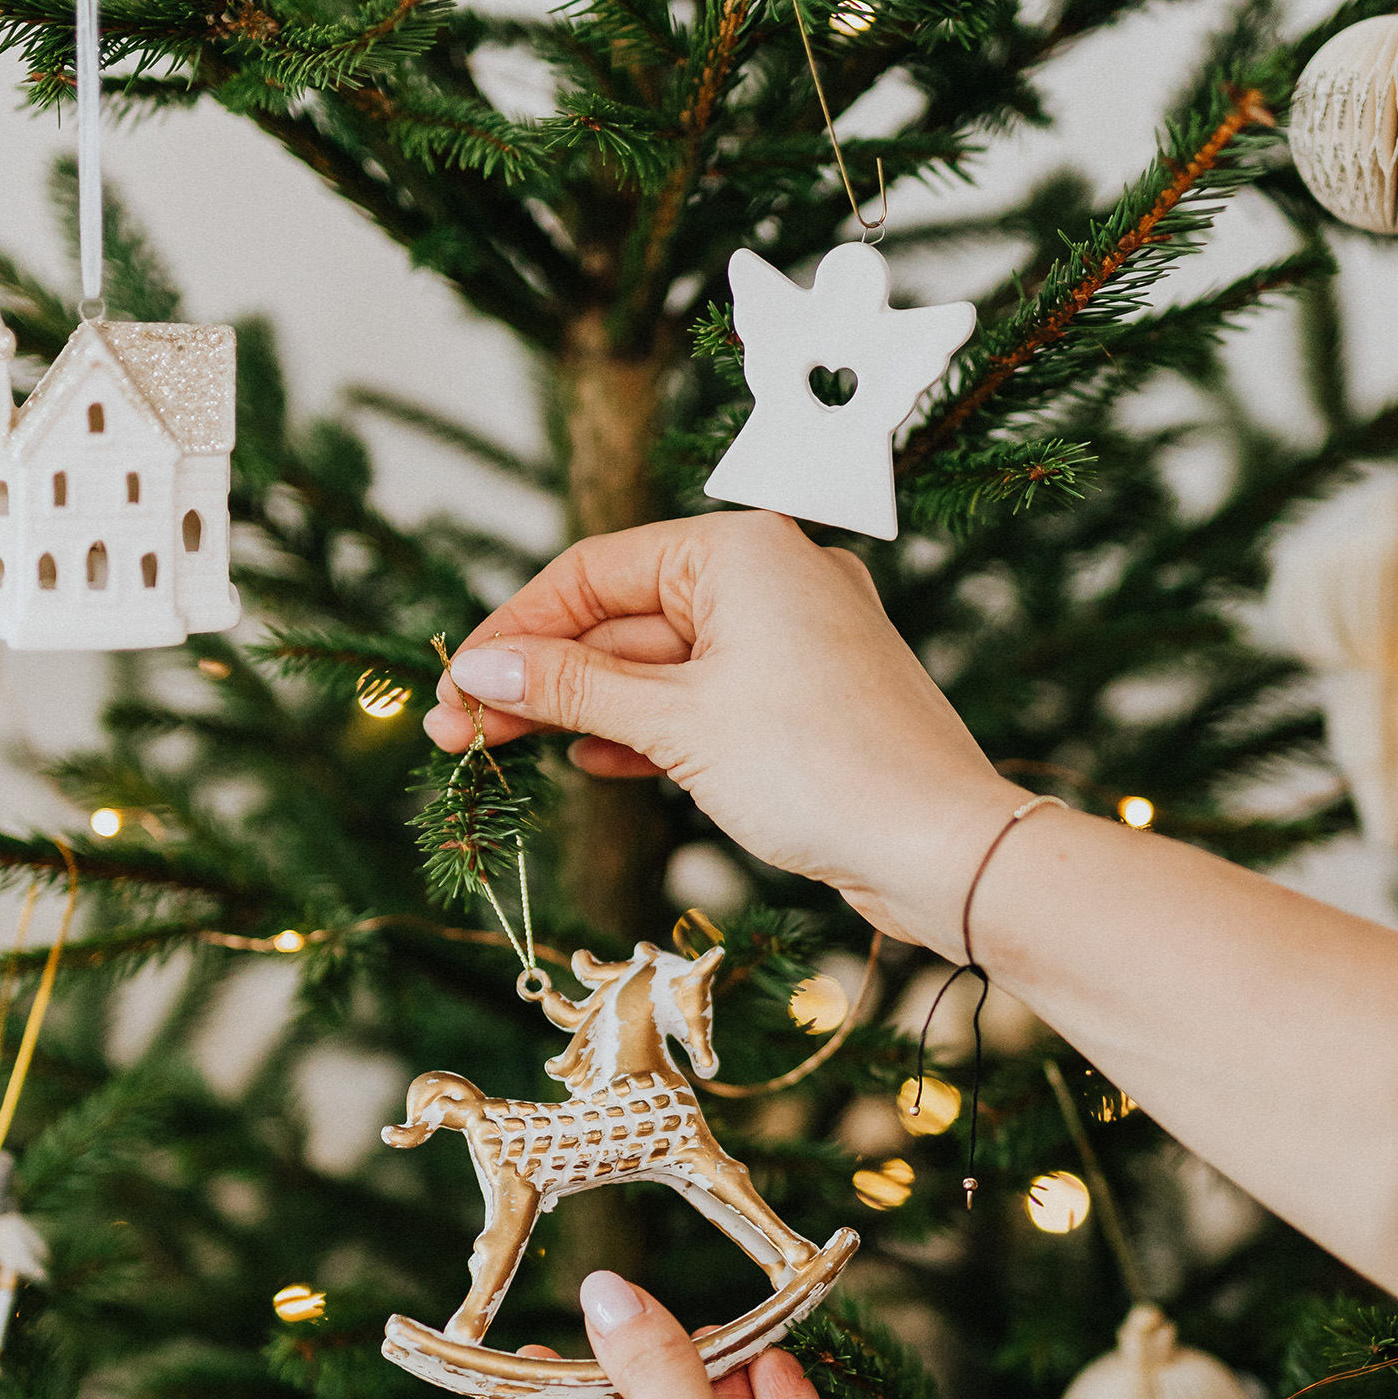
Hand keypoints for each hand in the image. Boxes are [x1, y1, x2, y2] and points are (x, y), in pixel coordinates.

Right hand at [425, 512, 1017, 956]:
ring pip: (663, 665)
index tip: (455, 683)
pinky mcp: (809, 699)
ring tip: (504, 748)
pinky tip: (593, 760)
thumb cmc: (823, 769)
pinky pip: (707, 700)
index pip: (595, 571)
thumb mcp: (677, 723)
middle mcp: (773, 576)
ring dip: (587, 707)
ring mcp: (796, 639)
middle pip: (624, 619)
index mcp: (742, 549)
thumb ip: (573, 687)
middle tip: (460, 731)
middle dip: (542, 676)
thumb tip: (482, 666)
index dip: (515, 629)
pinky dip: (650, 728)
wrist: (942, 849)